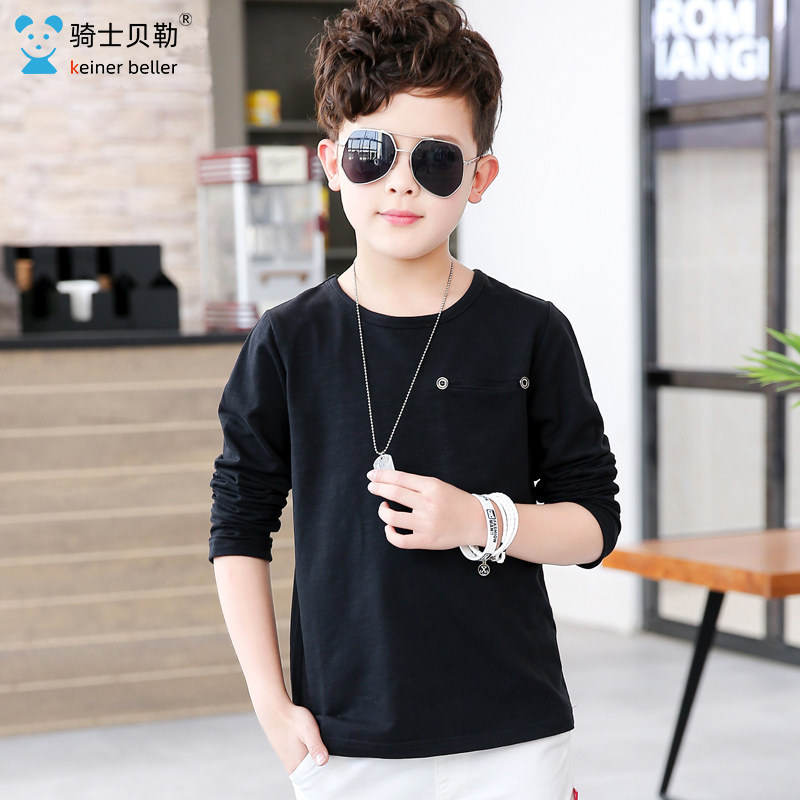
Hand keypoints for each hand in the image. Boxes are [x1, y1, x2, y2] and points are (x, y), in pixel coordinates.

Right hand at [257, 697, 328, 774]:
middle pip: (312, 772)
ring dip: (314, 756)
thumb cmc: (291, 719)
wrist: (274, 709)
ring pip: (307, 764)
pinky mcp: (287, 752)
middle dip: (321, 762)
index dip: (328, 769)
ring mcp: (288, 759)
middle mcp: (292, 766)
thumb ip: (316, 746)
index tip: (333, 758)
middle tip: (326, 748)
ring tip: (319, 744)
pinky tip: (310, 743)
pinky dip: (307, 752)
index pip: (317, 777)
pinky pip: (301, 758)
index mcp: (297, 765)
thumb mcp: (308, 730)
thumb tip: (323, 762)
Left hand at [366, 469, 485, 549]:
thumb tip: (391, 481)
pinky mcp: (426, 540)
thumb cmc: (456, 502)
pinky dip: (390, 534)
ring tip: (384, 508)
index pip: (400, 478)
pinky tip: (389, 528)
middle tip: (371, 487)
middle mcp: (428, 504)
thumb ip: (417, 484)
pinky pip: (400, 540)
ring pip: (392, 517)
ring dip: (383, 511)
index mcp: (431, 486)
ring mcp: (426, 523)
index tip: (372, 475)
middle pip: (394, 493)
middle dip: (377, 488)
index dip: (382, 475)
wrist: (477, 521)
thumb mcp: (439, 486)